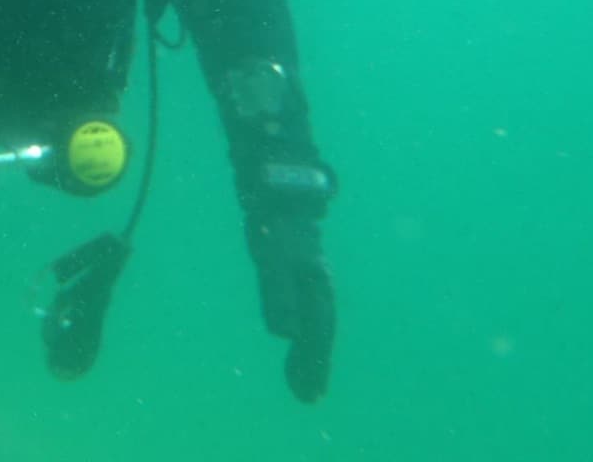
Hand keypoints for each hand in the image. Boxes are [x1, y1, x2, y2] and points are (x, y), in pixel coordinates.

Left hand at [247, 214, 335, 402]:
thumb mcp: (273, 260)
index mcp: (316, 288)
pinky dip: (302, 333)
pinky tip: (296, 341)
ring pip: (314, 325)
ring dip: (309, 355)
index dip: (314, 364)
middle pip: (319, 334)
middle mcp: (319, 288)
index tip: (311, 394)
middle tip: (308, 398)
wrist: (280, 194)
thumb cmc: (275, 227)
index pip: (317, 334)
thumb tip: (285, 334)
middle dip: (314, 366)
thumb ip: (278, 295)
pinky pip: (306, 313)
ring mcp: (311, 282)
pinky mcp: (300, 277)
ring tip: (303, 384)